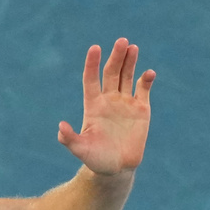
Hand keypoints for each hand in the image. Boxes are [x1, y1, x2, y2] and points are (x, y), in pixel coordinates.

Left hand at [58, 38, 155, 175]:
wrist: (116, 168)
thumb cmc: (95, 159)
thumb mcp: (80, 149)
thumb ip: (69, 138)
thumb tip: (60, 126)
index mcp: (93, 106)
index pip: (91, 79)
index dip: (92, 64)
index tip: (95, 48)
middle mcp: (109, 100)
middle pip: (111, 73)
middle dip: (116, 57)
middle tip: (121, 41)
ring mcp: (125, 103)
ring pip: (127, 76)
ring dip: (129, 62)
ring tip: (131, 47)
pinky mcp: (141, 110)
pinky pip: (143, 90)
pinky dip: (146, 81)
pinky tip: (149, 73)